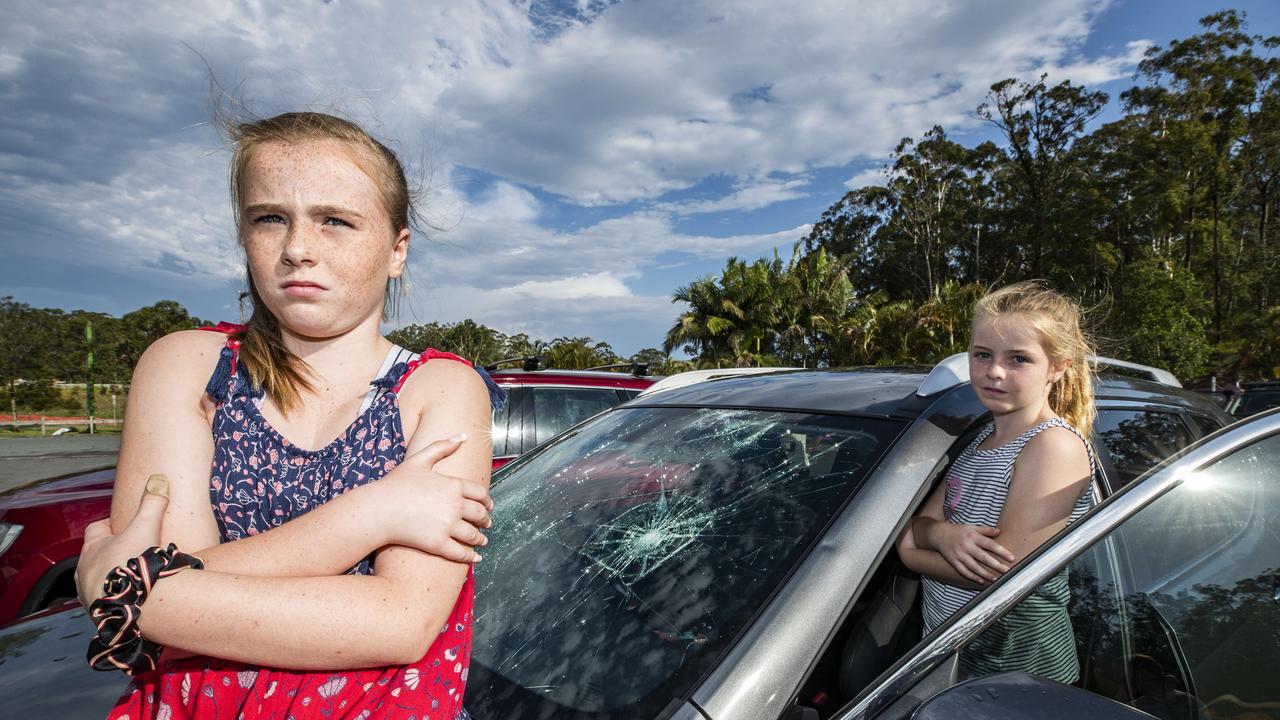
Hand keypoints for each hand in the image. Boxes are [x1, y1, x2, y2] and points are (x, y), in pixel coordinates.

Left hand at [75, 474, 171, 609]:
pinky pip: (103, 601)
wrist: (135, 604)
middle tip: (131, 551)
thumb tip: (159, 480)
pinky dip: (114, 597)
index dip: (110, 525)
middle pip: (94, 555)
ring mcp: (87, 593)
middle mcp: (84, 570)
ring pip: (95, 579)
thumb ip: (152, 503)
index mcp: (93, 547)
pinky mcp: (97, 612)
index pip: (95, 529)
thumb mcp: (147, 526)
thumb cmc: (134, 564)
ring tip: (130, 577)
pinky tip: (130, 597)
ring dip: (109, 577)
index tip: (124, 525)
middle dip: (110, 552)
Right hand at [376, 433, 492, 562]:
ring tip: (483, 540)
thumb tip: (463, 436)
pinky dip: (471, 556)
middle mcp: (455, 505)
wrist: (378, 509)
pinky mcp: (438, 544)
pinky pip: (461, 552)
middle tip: (487, 522)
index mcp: (453, 485)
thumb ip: (442, 446)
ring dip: (481, 538)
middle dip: (486, 519)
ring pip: (473, 535)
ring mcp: (447, 526)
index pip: (480, 494)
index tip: (489, 505)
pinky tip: (476, 558)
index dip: (487, 500)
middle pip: (479, 514)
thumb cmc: (395, 484)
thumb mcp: (419, 460)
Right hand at [929, 522, 1014, 583]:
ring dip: (985, 574)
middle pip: (983, 557)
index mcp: (973, 537)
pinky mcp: (954, 562)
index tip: (1011, 558)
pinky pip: (964, 571)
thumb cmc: (958, 531)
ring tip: (996, 579)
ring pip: (974, 567)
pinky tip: (981, 581)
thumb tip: (999, 531)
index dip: (1001, 551)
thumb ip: (985, 530)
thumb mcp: (971, 527)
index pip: (990, 544)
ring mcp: (960, 555)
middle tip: (1007, 571)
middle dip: (996, 565)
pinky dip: (972, 577)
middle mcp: (967, 546)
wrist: (939, 534)